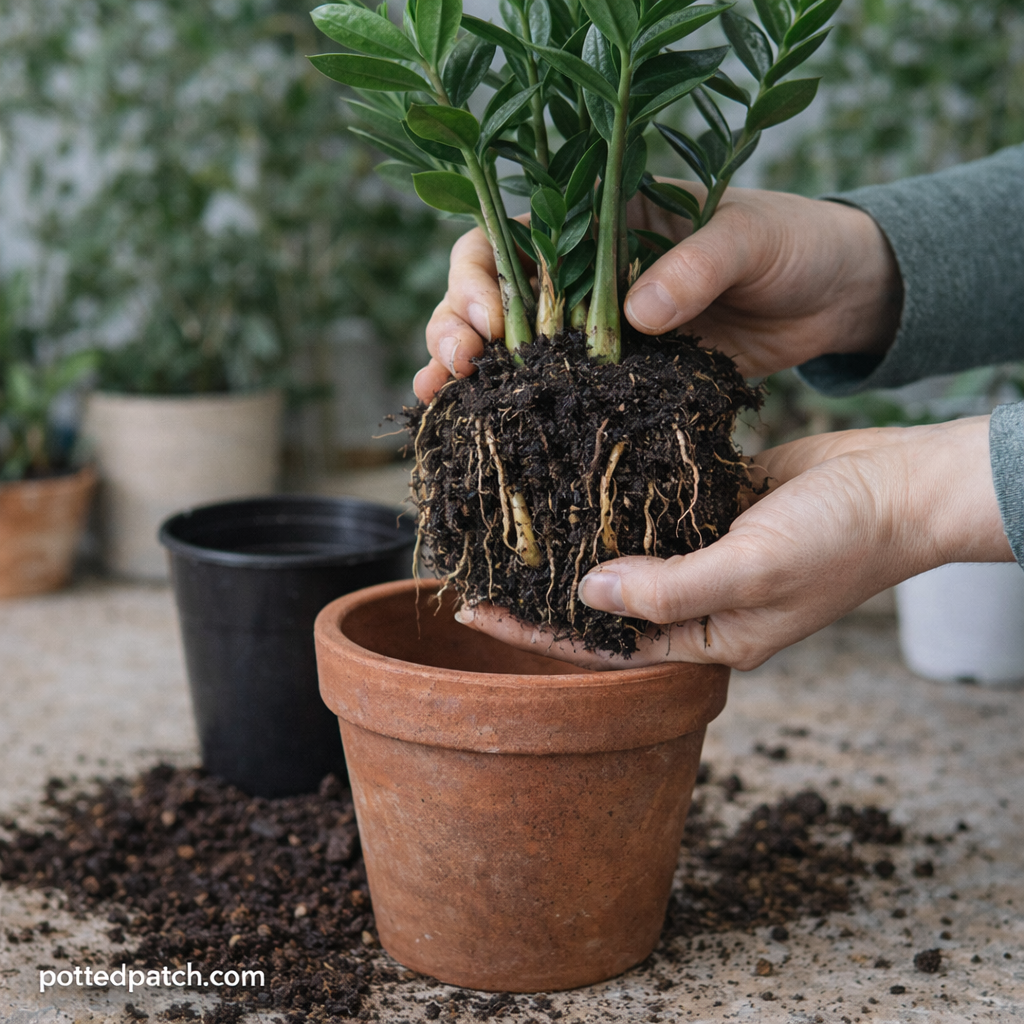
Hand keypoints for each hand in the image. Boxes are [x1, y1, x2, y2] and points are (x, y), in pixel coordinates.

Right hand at [413, 183, 902, 400]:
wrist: (835, 297)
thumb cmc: (796, 243)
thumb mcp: (751, 238)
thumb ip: (697, 265)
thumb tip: (636, 314)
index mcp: (602, 222)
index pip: (513, 236)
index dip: (482, 273)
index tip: (488, 315)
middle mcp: (584, 275)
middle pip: (491, 294)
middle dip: (457, 324)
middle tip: (456, 364)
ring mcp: (597, 331)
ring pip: (510, 347)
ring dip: (467, 371)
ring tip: (439, 396)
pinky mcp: (620, 379)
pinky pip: (559, 392)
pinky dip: (518, 409)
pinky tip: (481, 427)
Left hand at [454, 416, 1013, 669]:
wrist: (901, 484)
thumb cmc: (840, 541)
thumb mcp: (752, 573)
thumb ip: (668, 589)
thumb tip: (587, 592)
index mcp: (707, 639)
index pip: (603, 645)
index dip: (538, 631)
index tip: (477, 611)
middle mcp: (698, 601)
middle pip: (605, 599)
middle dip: (545, 584)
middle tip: (481, 563)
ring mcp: (703, 552)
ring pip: (624, 552)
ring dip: (575, 537)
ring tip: (513, 520)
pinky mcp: (712, 507)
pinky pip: (652, 508)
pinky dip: (615, 498)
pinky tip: (572, 479)